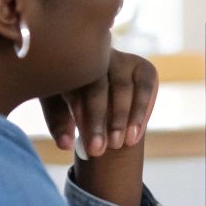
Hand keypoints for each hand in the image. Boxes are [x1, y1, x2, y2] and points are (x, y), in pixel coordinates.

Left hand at [40, 50, 159, 157]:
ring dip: (123, 118)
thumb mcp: (59, 107)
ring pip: (123, 87)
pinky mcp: (142, 67)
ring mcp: (121, 58)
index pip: (73, 87)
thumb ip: (59, 124)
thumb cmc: (71, 95)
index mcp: (70, 60)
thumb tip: (64, 144)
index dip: (78, 115)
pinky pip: (146, 87)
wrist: (100, 85)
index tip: (81, 141)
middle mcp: (96, 54)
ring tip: (120, 145)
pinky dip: (141, 112)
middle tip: (97, 151)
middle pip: (98, 87)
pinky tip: (135, 135)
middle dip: (98, 121)